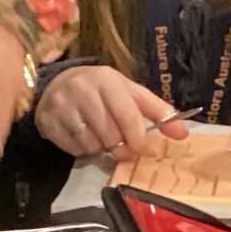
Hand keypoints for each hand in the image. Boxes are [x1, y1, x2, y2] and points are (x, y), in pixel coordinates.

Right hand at [33, 64, 188, 157]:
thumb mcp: (130, 92)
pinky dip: (82, 150)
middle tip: (123, 149)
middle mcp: (82, 91)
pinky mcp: (47, 122)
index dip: (139, 139)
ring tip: (101, 139)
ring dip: (101, 149)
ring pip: (91, 144)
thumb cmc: (101, 90)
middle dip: (120, 147)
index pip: (127, 117)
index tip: (145, 151)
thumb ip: (157, 111)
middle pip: (110, 135)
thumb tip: (183, 133)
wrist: (58, 83)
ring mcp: (62, 107)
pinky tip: (84, 138)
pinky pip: (73, 149)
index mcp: (107, 80)